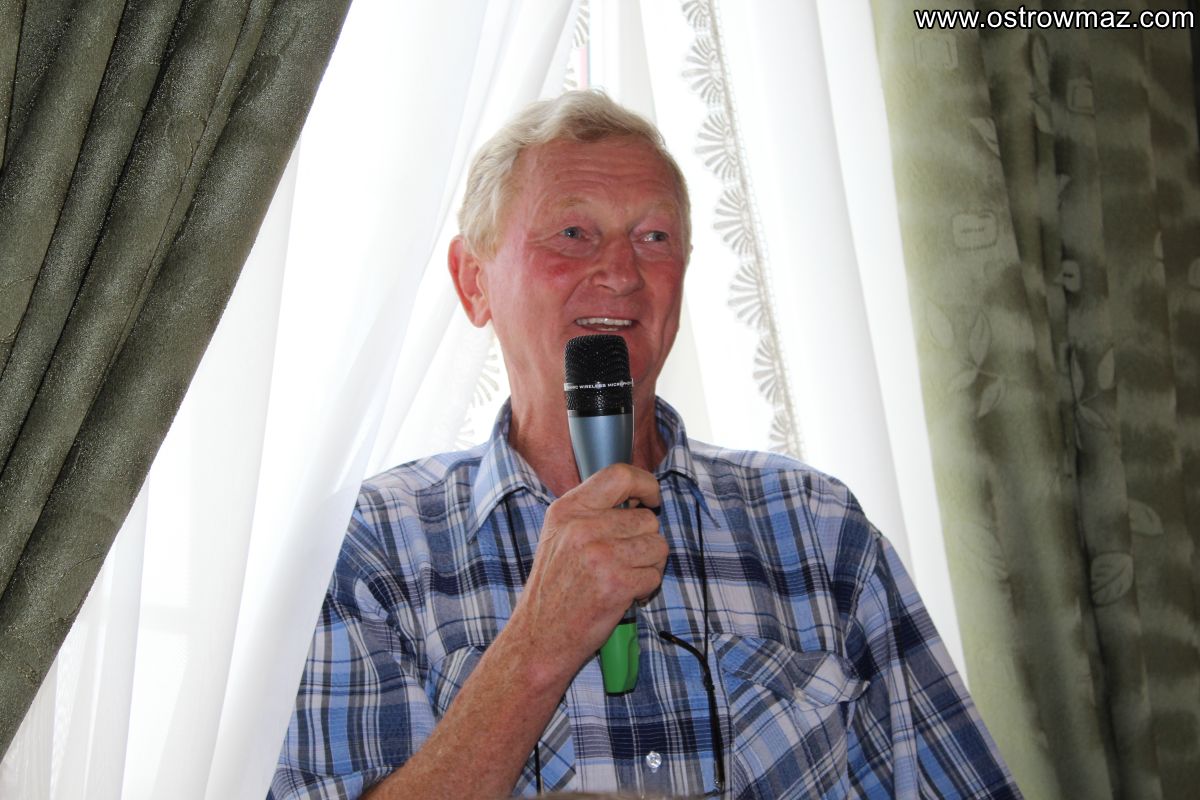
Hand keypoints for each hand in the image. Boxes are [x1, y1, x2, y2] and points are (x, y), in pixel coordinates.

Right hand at [513, 463, 666, 681]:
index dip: (645, 483)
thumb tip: (637, 495)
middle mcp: (582, 527)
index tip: (651, 497)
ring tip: (623, 576)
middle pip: (646, 518)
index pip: (619, 475)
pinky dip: (646, 587)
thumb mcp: (559, 535)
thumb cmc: (554, 588)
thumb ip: (592, 512)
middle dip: (645, 540)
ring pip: (657, 546)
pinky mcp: (616, 584)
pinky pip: (655, 574)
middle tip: (624, 559)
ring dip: (649, 564)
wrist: (539, 636)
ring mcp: (600, 555)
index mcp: (568, 510)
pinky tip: (624, 594)